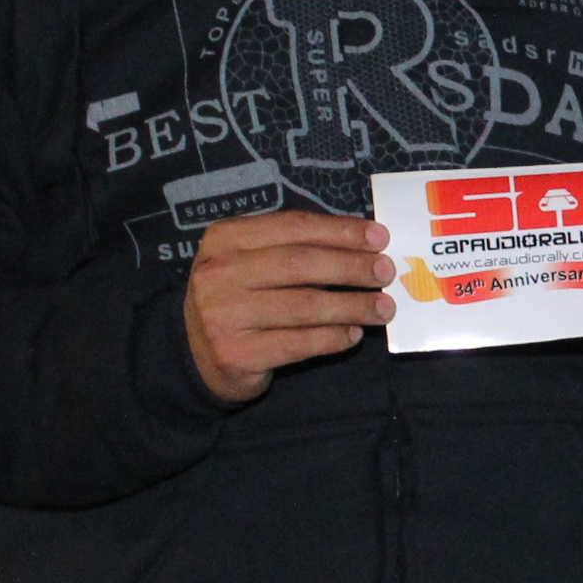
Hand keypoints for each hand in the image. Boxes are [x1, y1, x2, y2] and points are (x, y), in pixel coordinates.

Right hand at [184, 211, 392, 403]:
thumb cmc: (240, 298)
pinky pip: (298, 343)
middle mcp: (219, 273)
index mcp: (225, 238)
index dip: (340, 231)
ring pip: (304, 305)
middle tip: (386, 272)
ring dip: (352, 306)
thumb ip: (295, 248)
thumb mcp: (253, 262)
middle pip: (301, 264)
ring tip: (383, 308)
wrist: (197, 355)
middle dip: (352, 266)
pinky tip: (353, 334)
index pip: (293, 227)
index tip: (379, 237)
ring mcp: (223, 315)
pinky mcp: (235, 354)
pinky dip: (332, 338)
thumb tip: (365, 243)